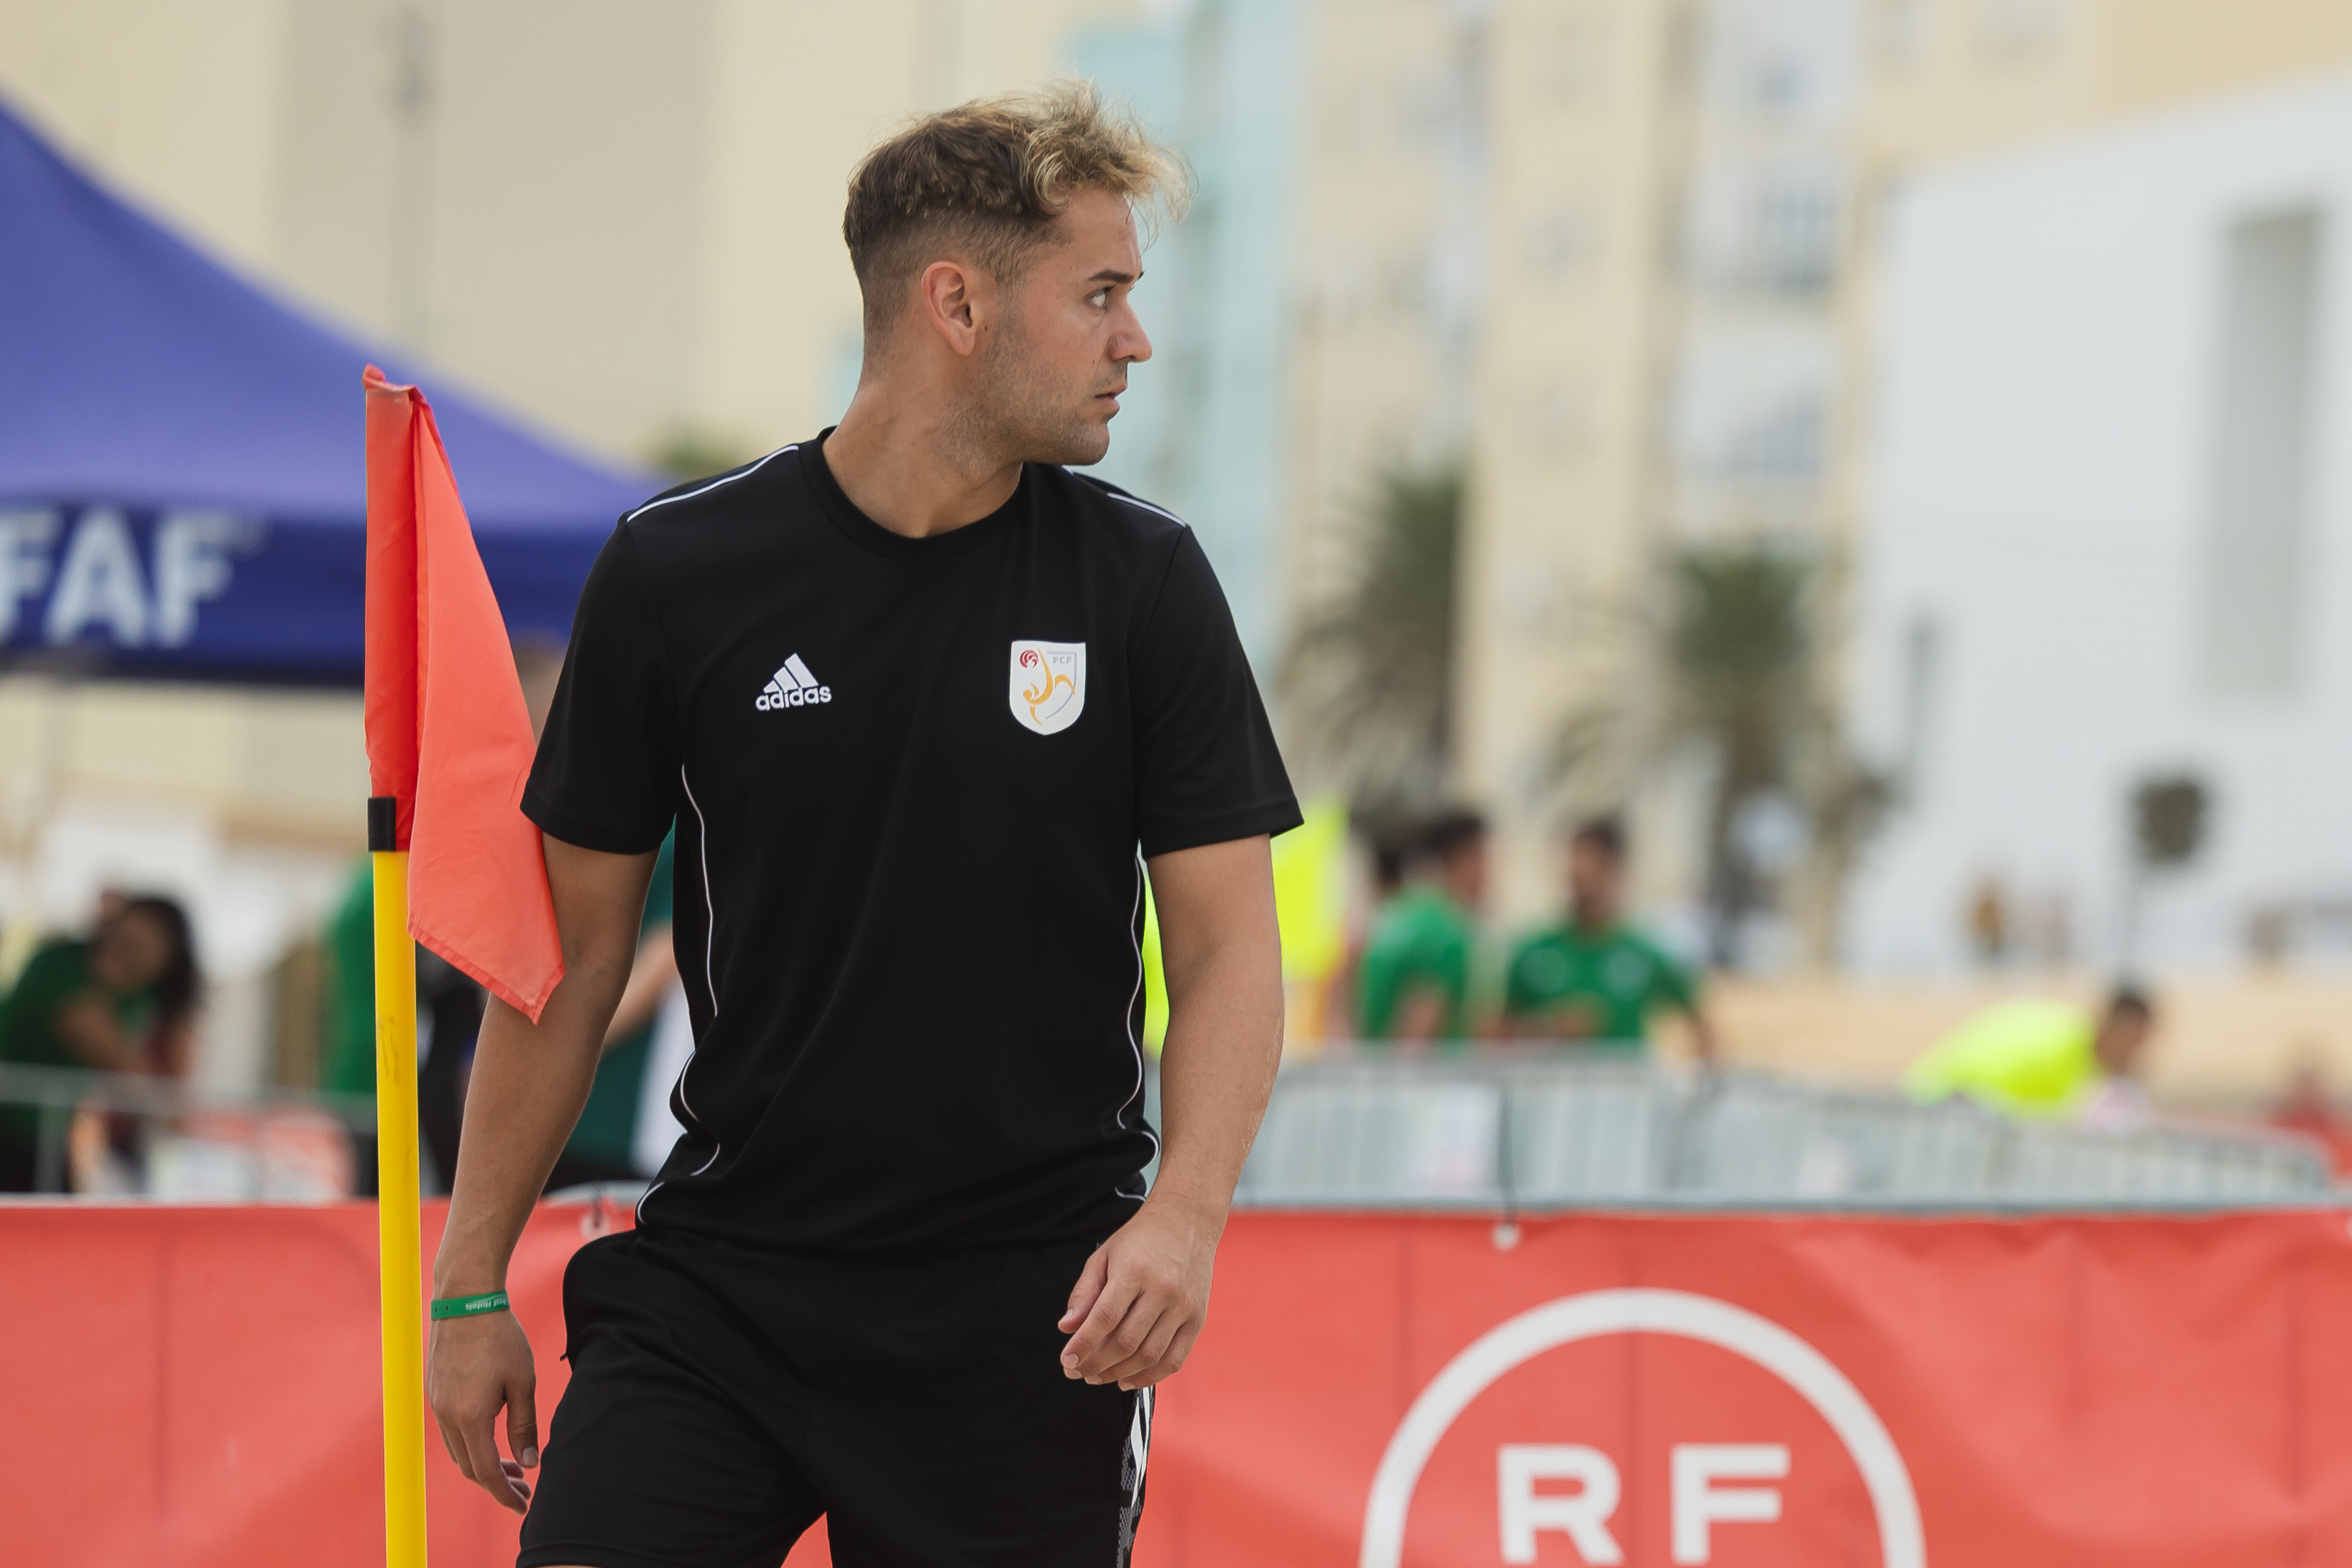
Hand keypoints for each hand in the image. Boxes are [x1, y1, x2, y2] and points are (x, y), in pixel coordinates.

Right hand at [426, 1309, 538, 1514]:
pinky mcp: (435, 1391)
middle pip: (469, 1467)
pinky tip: (493, 1437)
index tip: (523, 1506)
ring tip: (515, 1466)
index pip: (485, 1472)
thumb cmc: (501, 1336)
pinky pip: (452, 1431)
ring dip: (485, 1462)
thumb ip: (524, 1425)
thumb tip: (529, 1462)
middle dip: (497, 1483)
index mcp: (469, 1417)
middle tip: (525, 1488)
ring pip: (459, 1450)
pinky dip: (473, 1443)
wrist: (465, 1300)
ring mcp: (437, 1404)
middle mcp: (446, 1416)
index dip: (505, 1493)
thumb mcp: (523, 1382)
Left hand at [1057, 1192, 1222, 1391]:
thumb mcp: (1104, 1255)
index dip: (1084, 1344)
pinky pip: (1175, 1359)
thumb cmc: (1141, 1239)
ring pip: (1149, 1355)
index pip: (1105, 1317)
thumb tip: (1067, 1328)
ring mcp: (1183, 1306)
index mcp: (1135, 1270)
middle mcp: (1163, 1289)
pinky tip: (1129, 1380)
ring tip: (1098, 1376)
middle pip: (1126, 1341)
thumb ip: (1084, 1292)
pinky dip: (1151, 1377)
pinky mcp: (1198, 1318)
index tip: (1067, 1360)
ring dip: (1119, 1374)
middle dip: (1096, 1364)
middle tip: (1078, 1371)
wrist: (1187, 1221)